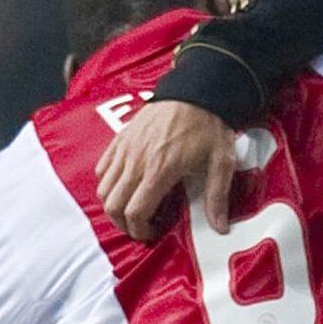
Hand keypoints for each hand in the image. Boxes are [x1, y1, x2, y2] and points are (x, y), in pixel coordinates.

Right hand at [96, 100, 237, 241]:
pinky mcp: (120, 138)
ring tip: (134, 208)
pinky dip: (108, 183)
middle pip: (113, 205)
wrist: (195, 90)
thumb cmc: (209, 125)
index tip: (152, 233)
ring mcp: (124, 149)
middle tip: (142, 226)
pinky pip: (102, 168)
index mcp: (160, 170)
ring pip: (103, 189)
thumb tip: (220, 228)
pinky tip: (126, 185)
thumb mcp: (221, 161)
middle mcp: (136, 161)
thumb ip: (218, 196)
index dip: (139, 231)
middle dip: (124, 224)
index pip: (135, 212)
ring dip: (114, 205)